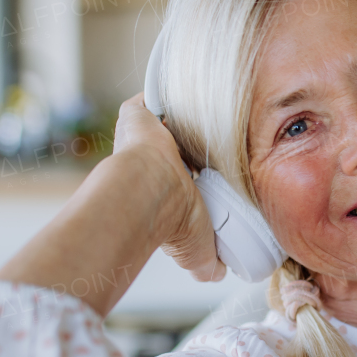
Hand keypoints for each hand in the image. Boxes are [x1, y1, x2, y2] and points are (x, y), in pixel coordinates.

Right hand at [112, 94, 225, 282]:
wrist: (148, 193)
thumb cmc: (170, 222)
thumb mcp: (196, 250)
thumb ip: (206, 262)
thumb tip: (216, 274)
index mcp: (163, 190)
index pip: (184, 176)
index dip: (199, 173)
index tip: (219, 171)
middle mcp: (149, 164)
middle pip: (177, 147)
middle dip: (196, 143)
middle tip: (221, 139)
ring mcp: (141, 139)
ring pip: (167, 123)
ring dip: (185, 115)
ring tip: (213, 108)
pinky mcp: (135, 117)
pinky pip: (150, 96)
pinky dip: (165, 87)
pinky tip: (189, 82)